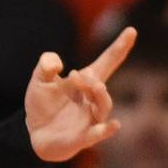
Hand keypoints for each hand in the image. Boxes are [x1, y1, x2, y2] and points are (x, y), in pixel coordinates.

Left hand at [24, 27, 135, 161]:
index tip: (132, 30)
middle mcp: (91, 100)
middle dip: (93, 81)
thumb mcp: (39, 78)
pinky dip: (105, 130)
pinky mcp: (82, 137)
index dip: (119, 47)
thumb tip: (59, 64)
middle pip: (102, 88)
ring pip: (102, 108)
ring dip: (100, 98)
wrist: (35, 132)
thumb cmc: (42, 103)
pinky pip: (97, 134)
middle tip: (75, 76)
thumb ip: (46, 64)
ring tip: (93, 87)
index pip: (107, 62)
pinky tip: (113, 125)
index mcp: (85, 82)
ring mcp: (90, 119)